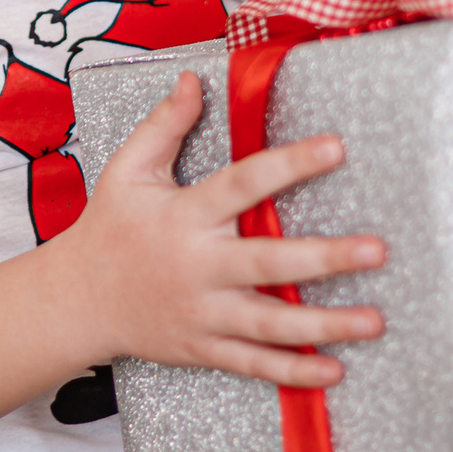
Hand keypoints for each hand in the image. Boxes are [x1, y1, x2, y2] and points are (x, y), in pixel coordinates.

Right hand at [60, 72, 384, 387]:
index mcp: (185, 216)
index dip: (289, 165)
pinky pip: (253, 365)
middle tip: (376, 250)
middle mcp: (198, 267)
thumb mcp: (128, 171)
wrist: (75, 301)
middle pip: (268, 263)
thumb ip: (164, 125)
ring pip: (270, 323)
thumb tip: (194, 80)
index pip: (243, 184)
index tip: (336, 148)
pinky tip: (335, 370)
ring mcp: (202, 313)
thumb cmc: (108, 229)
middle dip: (325, 258)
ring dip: (324, 324)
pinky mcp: (203, 348)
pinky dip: (293, 371)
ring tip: (374, 320)